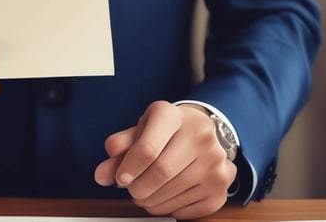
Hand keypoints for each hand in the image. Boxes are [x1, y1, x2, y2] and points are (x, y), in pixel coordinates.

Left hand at [94, 101, 236, 219]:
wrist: (201, 130)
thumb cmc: (165, 131)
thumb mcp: (140, 131)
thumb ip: (119, 149)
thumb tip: (102, 175)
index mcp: (173, 116)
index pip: (148, 148)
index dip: (128, 169)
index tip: (120, 179)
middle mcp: (201, 135)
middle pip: (161, 173)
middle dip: (138, 188)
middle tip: (132, 189)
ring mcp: (216, 161)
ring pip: (173, 194)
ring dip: (151, 201)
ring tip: (146, 193)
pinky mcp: (222, 185)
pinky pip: (188, 209)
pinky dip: (169, 209)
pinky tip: (165, 197)